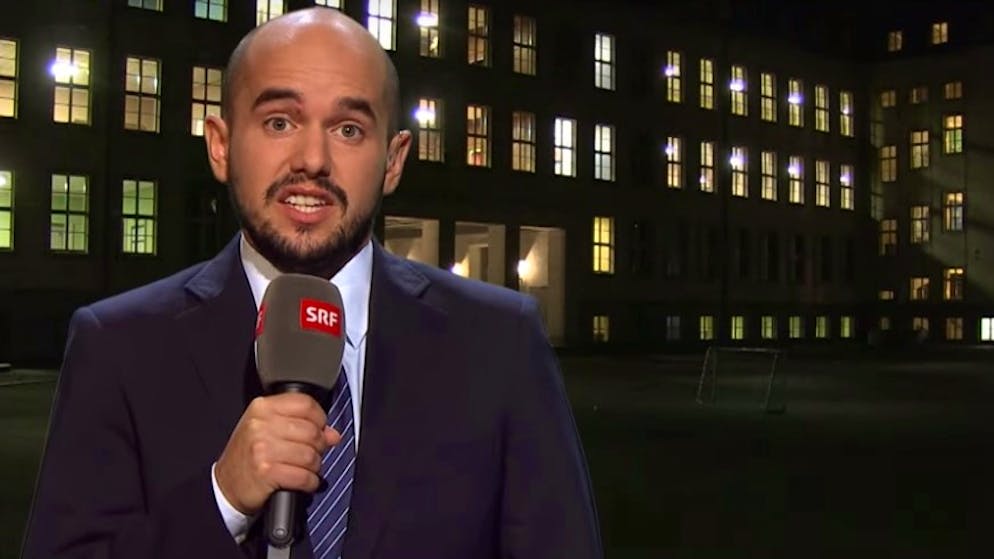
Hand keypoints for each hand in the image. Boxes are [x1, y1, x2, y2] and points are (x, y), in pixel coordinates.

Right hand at [215, 393, 340, 515]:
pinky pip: (304, 476)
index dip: (320, 418)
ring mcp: (262, 449)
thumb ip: (300, 425)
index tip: (319, 428)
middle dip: (319, 446)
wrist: (225, 487)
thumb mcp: (267, 430)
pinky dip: (309, 482)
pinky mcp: (266, 472)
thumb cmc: (248, 456)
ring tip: (305, 469)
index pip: (305, 403)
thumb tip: (333, 434)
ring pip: (310, 455)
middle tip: (311, 454)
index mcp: (262, 408)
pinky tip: (303, 482)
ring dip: (314, 466)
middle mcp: (260, 425)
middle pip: (312, 431)